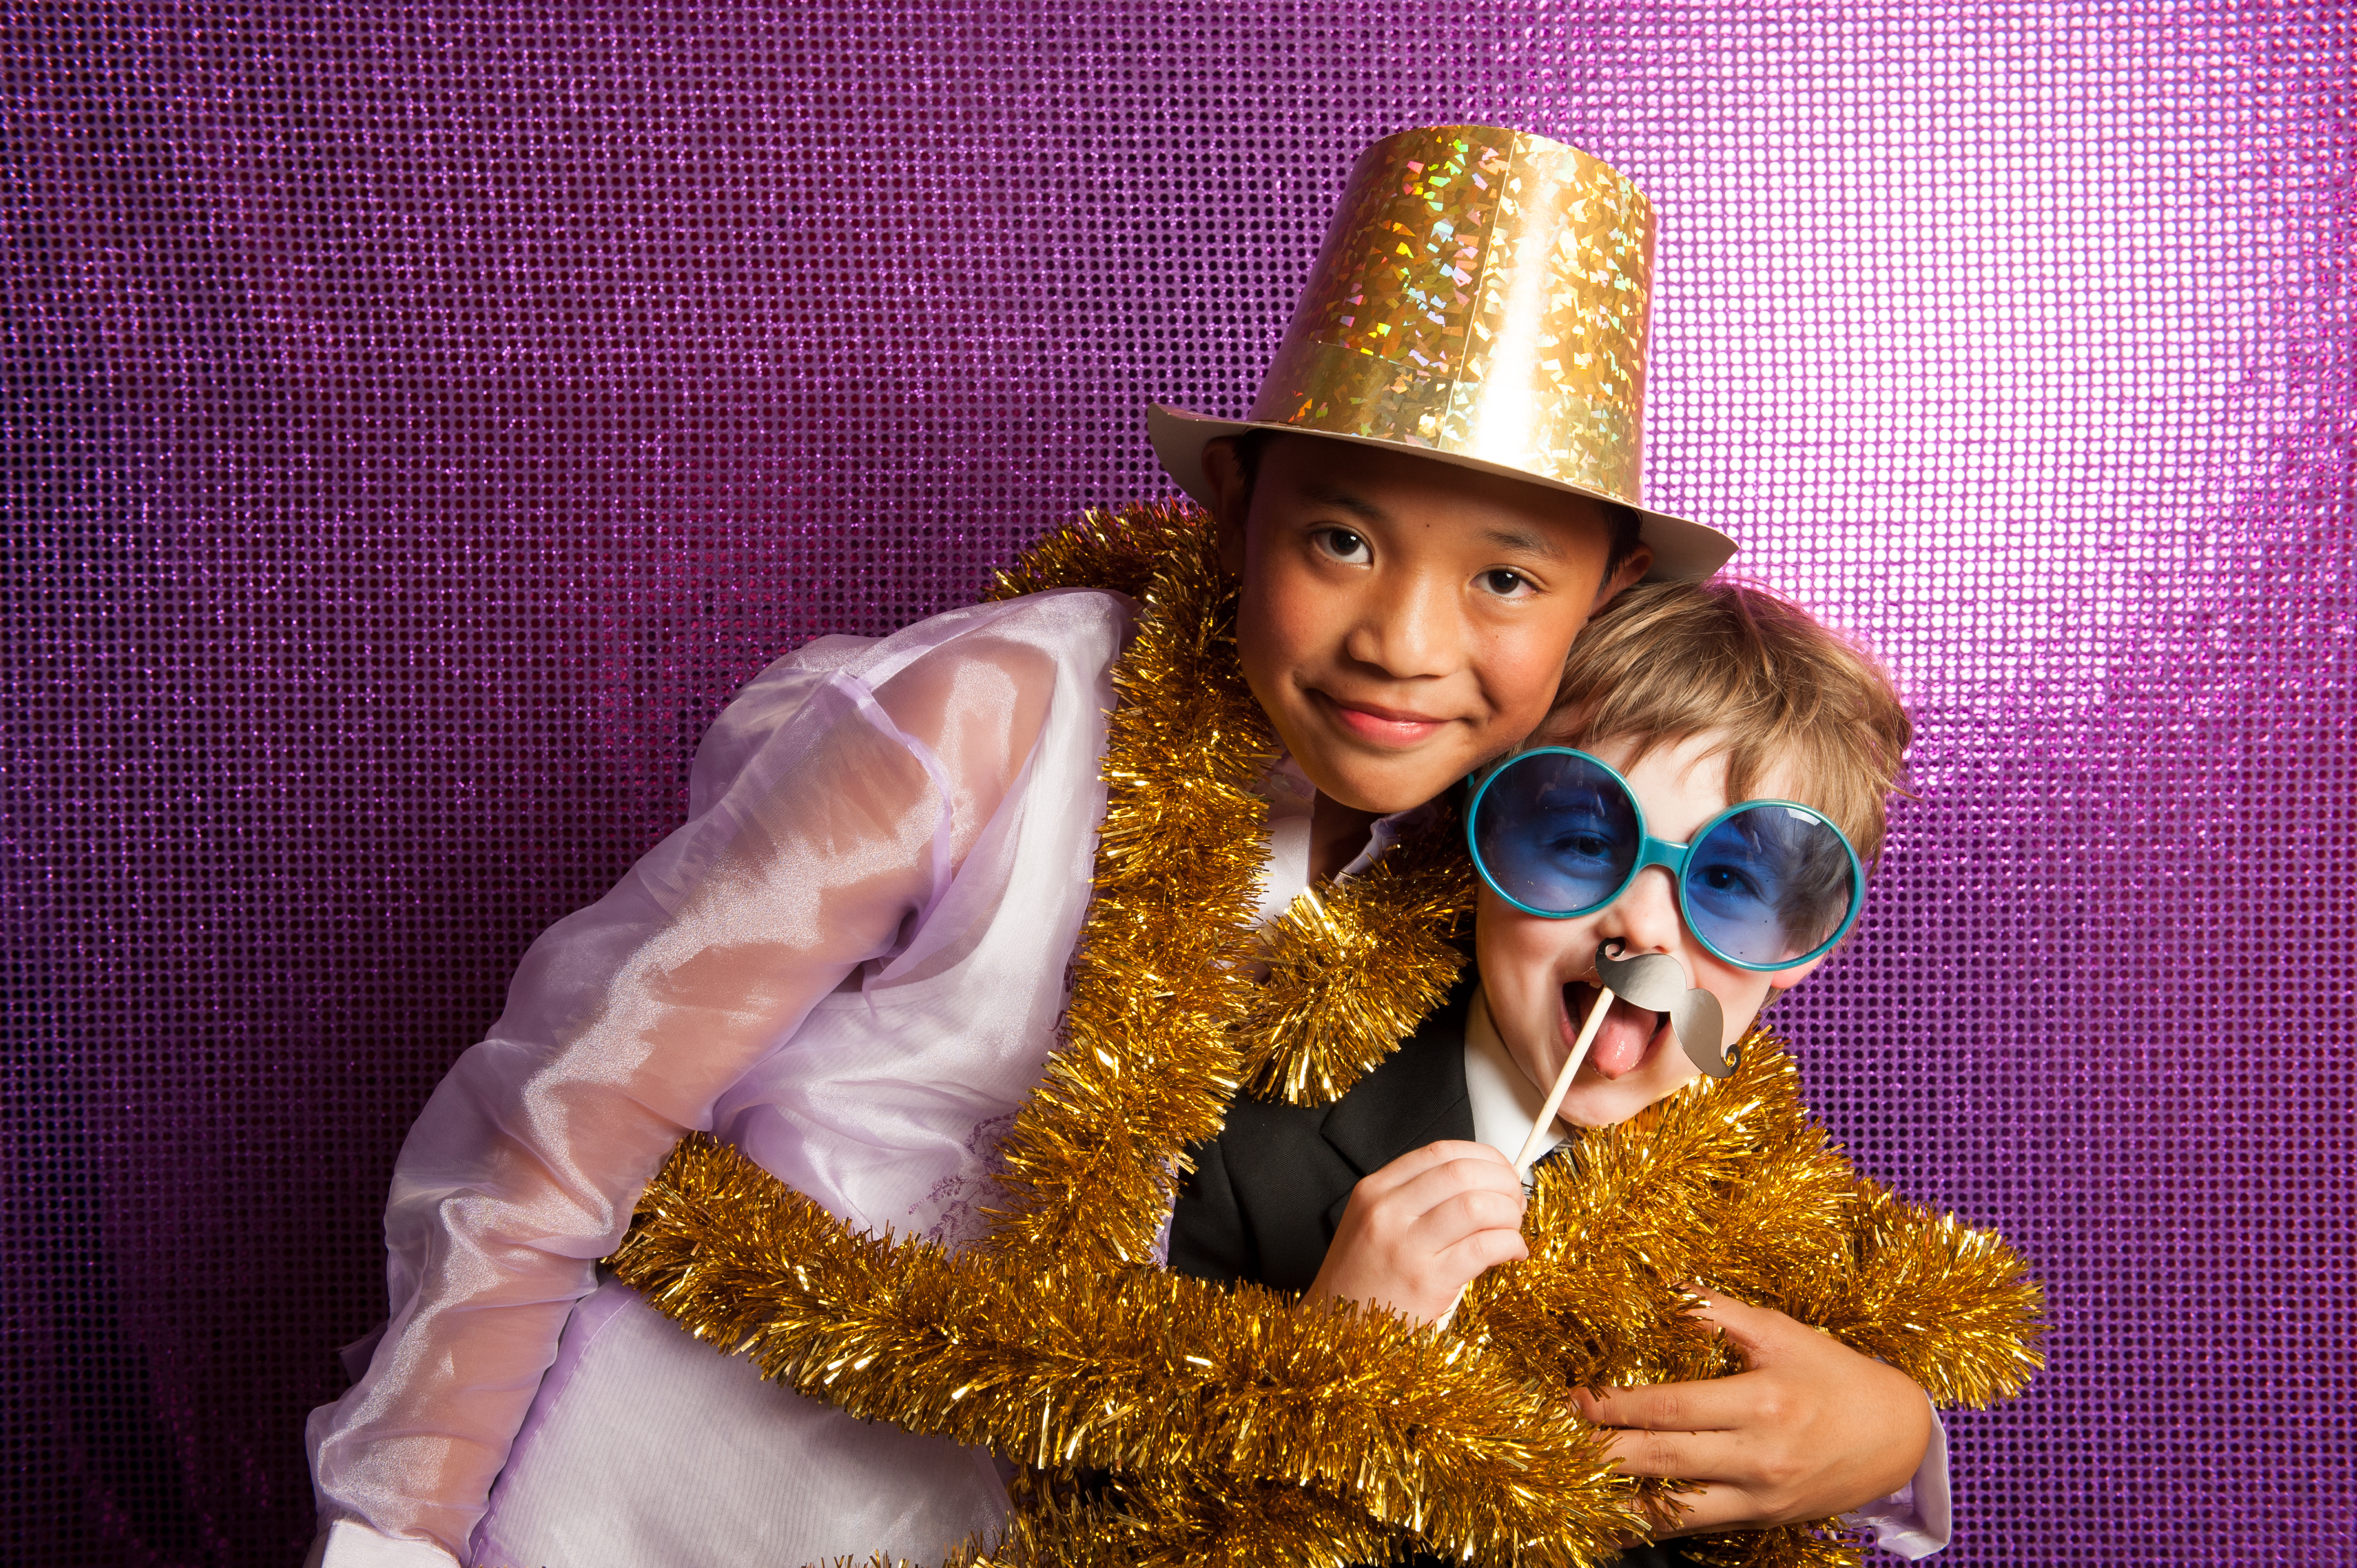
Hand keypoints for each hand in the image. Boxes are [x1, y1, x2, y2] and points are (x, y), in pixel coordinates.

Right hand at [1304, 1141, 1528, 1323]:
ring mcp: (1405, 1246)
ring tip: (1512, 1228)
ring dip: (1509, 1214)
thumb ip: (1416, 1198)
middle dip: (1502, 1183)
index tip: (1501, 1171)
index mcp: (1375, 1190)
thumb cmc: (1361, 1280)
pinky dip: (1511, 1245)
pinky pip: (1484, 1248)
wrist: (1336, 1331)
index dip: (1483, 1157)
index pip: (1441, 1152)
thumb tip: (1481, 1183)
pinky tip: (1513, 1252)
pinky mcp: (1427, 1282)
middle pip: (1462, 1173)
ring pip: (1477, 1206)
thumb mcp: (1372, 1222)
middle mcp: (1387, 1211)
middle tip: (1514, 1201)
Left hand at [1573, 1287, 1932, 1536]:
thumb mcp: (1781, 1332)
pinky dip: (1651, 1525)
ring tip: (1568, 1488)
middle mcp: (1758, 1456)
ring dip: (1617, 1500)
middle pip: (1663, 1459)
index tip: (1574, 1397)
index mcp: (1761, 1402)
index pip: (1671, 1408)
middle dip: (1601, 1453)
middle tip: (1552, 1441)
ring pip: (1674, 1508)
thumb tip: (1664, 1288)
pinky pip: (1695, 1527)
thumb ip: (1718, 1313)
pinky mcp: (1760, 1519)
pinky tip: (1613, 1521)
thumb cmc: (1835, 1374)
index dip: (1616, 1406)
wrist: (1896, 1437)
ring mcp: (1759, 1496)